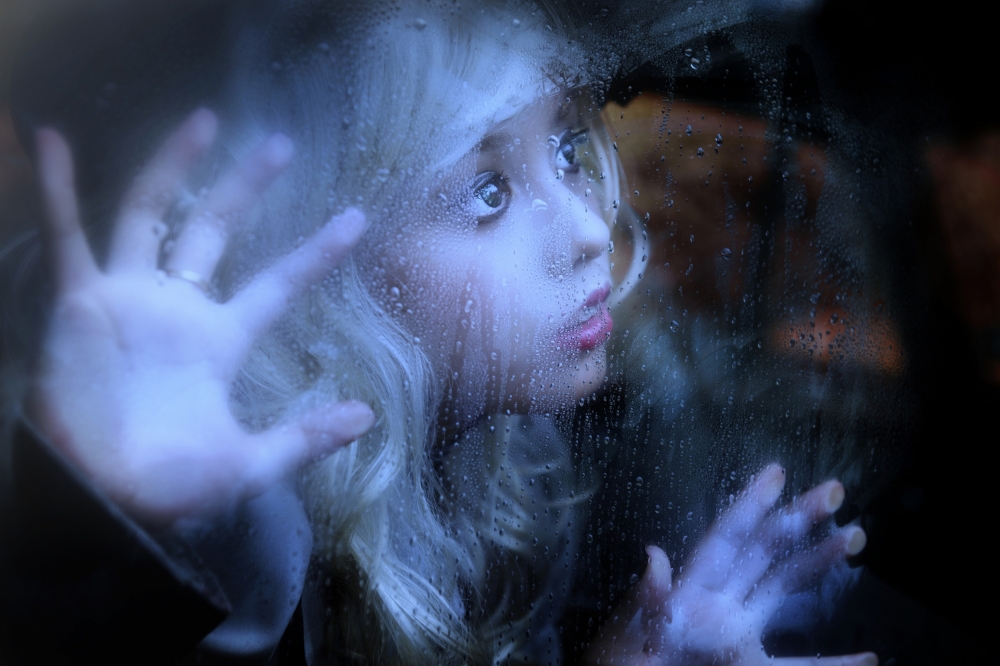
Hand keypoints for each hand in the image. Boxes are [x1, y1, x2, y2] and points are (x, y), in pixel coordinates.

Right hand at [27, 109, 372, 524]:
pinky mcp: (81, 303)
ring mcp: (128, 298)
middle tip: (281, 143)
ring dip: (173, 165)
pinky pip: (66, 238)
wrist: (101, 500)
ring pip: (151, 214)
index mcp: (221, 341)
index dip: (315, 253)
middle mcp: (178, 309)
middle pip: (217, 230)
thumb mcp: (250, 463)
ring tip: (206, 118)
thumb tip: (368, 415)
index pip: (278, 284)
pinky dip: (57, 191)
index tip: (357, 220)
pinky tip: (52, 140)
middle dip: (246, 186)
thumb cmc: (172, 487)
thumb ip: (305, 437)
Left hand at [586, 465, 875, 665]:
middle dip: (797, 519)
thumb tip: (653, 555)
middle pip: (763, 552)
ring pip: (784, 592)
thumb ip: (648, 602)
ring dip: (818, 565)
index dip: (748, 506)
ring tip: (856, 536)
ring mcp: (736, 638)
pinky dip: (836, 663)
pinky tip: (870, 658)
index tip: (776, 473)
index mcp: (688, 593)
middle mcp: (718, 607)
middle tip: (835, 490)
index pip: (725, 540)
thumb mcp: (628, 636)